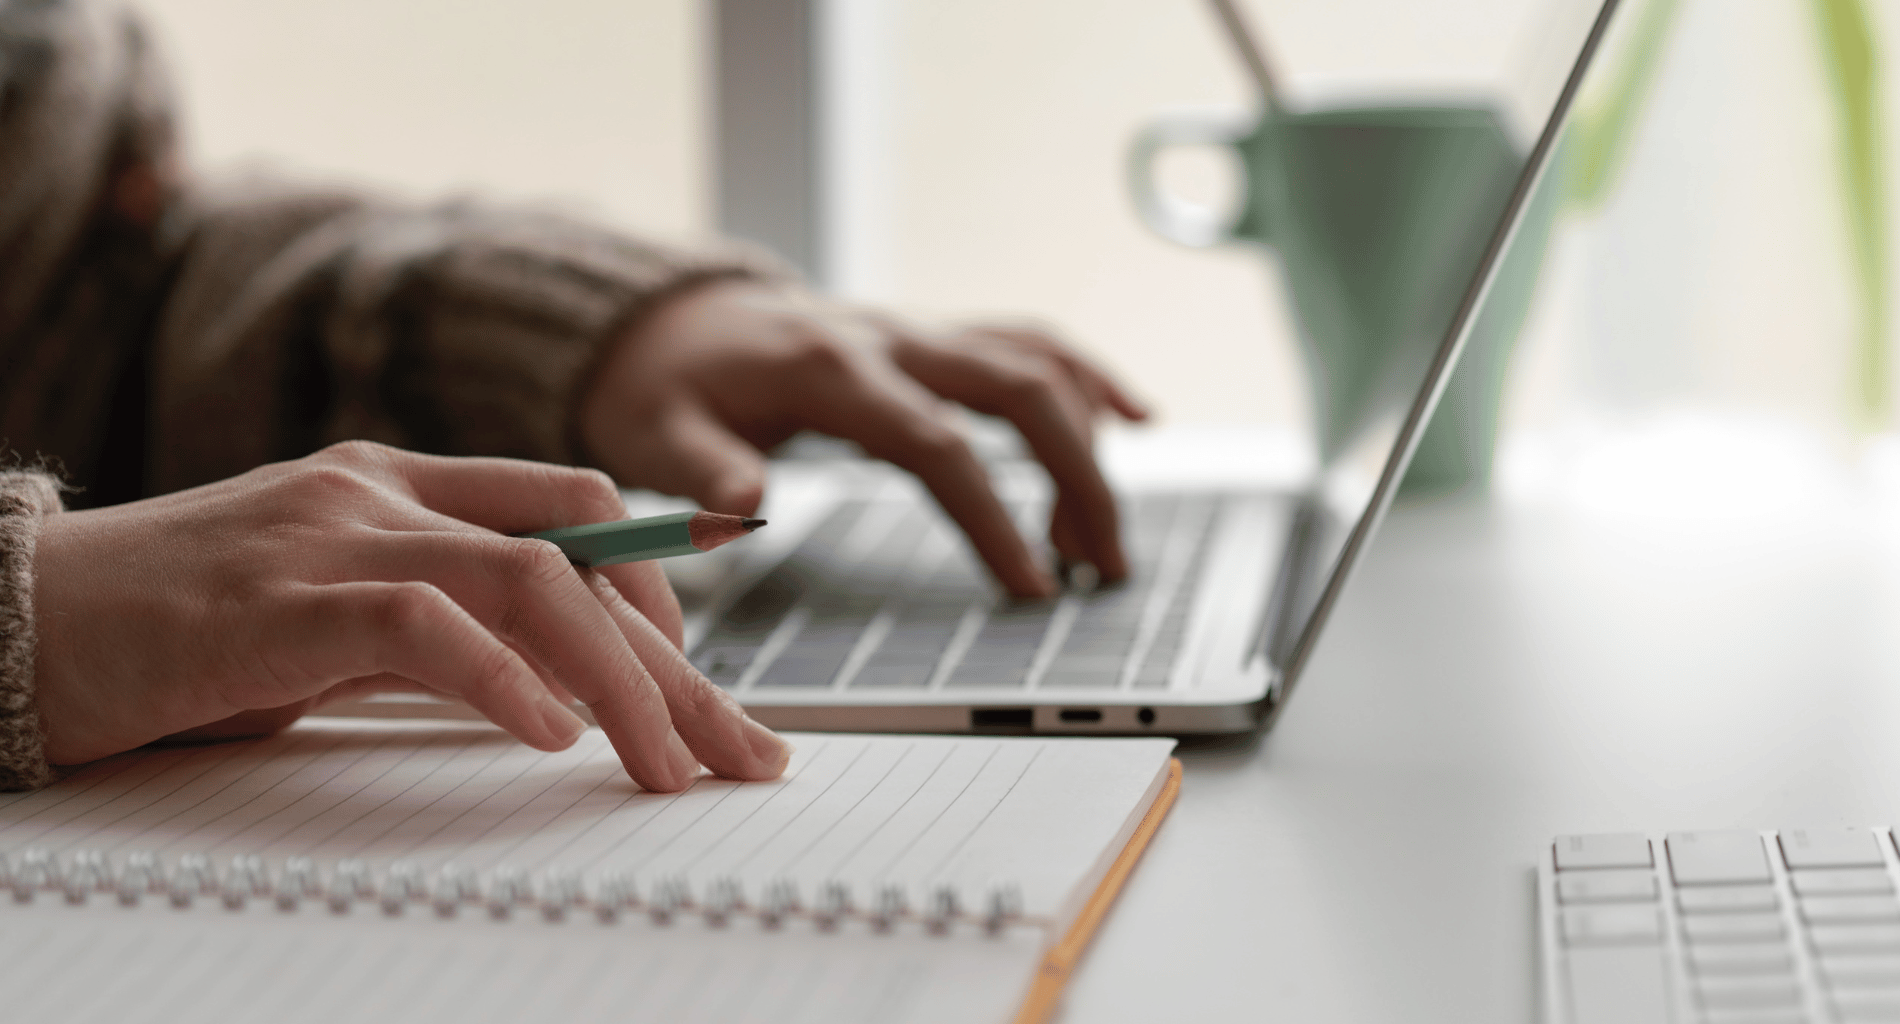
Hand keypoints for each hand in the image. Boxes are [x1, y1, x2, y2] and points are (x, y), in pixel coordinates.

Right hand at [31, 441, 789, 790]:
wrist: (15, 619)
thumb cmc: (176, 630)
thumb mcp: (330, 617)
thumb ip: (433, 626)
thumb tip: (551, 685)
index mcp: (399, 484)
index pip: (574, 504)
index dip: (658, 581)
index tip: (704, 670)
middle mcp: (381, 493)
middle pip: (580, 551)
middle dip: (676, 659)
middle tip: (741, 748)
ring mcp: (332, 536)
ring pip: (530, 580)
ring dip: (619, 679)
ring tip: (669, 762)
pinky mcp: (279, 601)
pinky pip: (426, 624)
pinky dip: (503, 678)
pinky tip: (551, 733)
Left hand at [580, 280, 1149, 597]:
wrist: (669, 323)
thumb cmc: (665, 389)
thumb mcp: (656, 433)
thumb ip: (702, 471)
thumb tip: (745, 510)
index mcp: (831, 368)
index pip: (938, 443)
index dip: (993, 516)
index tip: (1032, 587)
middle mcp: (891, 338)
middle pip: (1020, 388)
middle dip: (1080, 477)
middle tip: (1105, 570)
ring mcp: (918, 333)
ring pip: (1036, 362)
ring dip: (1089, 443)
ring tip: (1100, 542)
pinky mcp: (932, 342)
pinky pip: (1027, 344)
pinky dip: (1087, 379)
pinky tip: (1135, 420)